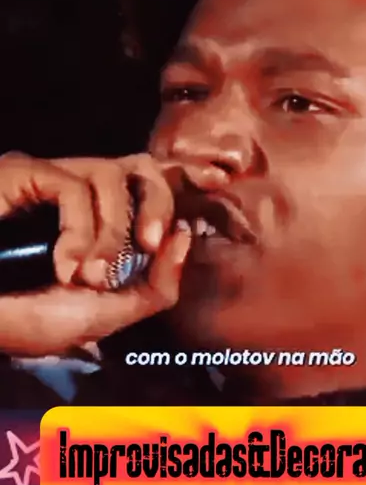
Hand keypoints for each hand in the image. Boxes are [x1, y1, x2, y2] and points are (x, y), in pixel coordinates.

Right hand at [0, 151, 190, 355]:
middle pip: (143, 166)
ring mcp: (52, 180)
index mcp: (103, 220)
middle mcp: (83, 193)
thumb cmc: (27, 318)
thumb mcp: (103, 314)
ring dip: (110, 232)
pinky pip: (74, 187)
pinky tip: (64, 265)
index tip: (222, 177)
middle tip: (154, 242)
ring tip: (89, 275)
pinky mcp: (23, 173)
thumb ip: (152, 287)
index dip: (188, 172)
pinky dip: (78, 231)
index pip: (152, 182)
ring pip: (110, 175)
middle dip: (161, 198)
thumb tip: (183, 238)